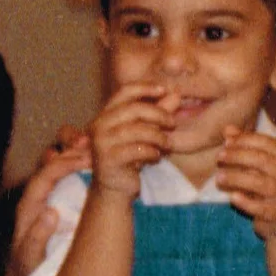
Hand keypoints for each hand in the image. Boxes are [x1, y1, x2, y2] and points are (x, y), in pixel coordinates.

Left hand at [7, 125, 90, 275]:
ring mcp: (49, 196)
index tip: (87, 159)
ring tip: (95, 143)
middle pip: (51, 164)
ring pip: (59, 166)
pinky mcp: (60, 201)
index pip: (45, 177)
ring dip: (75, 152)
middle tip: (94, 142)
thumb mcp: (30, 258)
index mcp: (29, 206)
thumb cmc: (28, 269)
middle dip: (71, 150)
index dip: (64, 164)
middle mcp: (37, 196)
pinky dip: (81, 165)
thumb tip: (51, 213)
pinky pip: (68, 177)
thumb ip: (36, 237)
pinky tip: (97, 159)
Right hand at [84, 82, 177, 200]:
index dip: (145, 87)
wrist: (115, 189)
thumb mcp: (146, 133)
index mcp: (107, 114)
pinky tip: (156, 156)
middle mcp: (100, 125)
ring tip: (167, 144)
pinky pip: (136, 150)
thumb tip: (176, 95)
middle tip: (172, 123)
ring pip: (136, 130)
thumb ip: (159, 113)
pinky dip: (151, 152)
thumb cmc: (130, 158)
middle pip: (133, 109)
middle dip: (158, 114)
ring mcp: (102, 142)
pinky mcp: (108, 159)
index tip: (164, 90)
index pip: (125, 91)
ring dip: (158, 136)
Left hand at [215, 128, 275, 240]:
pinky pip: (262, 208)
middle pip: (264, 161)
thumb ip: (246, 148)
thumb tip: (228, 129)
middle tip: (219, 157)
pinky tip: (232, 197)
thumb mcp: (261, 168)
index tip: (227, 142)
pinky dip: (246, 202)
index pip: (268, 143)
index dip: (246, 140)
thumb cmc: (270, 190)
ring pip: (262, 183)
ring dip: (238, 178)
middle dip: (239, 156)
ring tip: (219, 177)